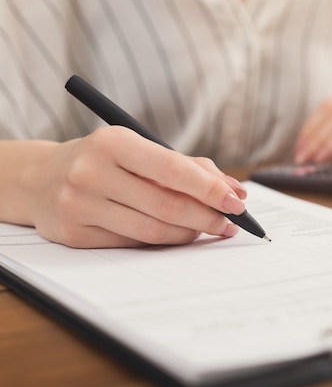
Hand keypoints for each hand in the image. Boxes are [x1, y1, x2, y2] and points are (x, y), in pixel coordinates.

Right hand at [18, 126, 246, 247]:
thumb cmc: (105, 160)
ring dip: (190, 233)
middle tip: (231, 222)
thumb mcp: (140, 149)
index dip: (210, 189)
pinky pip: (133, 244)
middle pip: (166, 205)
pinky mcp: (74, 234)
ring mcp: (79, 205)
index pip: (172, 169)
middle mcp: (92, 172)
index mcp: (112, 142)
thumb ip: (189, 166)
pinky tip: (177, 234)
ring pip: (152, 230)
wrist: (40, 178)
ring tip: (209, 229)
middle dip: (207, 217)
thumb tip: (234, 191)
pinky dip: (163, 241)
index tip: (236, 202)